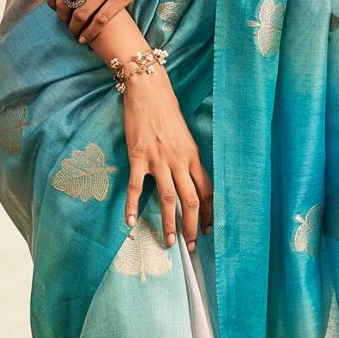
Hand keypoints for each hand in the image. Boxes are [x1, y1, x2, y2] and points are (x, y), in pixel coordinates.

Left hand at [40, 0, 173, 43]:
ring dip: (74, 27)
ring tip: (74, 32)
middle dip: (62, 16)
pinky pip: (102, 19)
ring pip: (82, 14)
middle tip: (64, 21)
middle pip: (67, 2)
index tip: (54, 7)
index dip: (51, 1)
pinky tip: (86, 39)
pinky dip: (91, 32)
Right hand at [121, 68, 213, 249]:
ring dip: (169, 224)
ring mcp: (158, 160)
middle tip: (190, 246)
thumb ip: (187, 159)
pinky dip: (132, 206)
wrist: (148, 91)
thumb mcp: (184, 137)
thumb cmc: (166, 112)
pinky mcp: (138, 157)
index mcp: (193, 156)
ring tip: (169, 242)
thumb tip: (190, 181)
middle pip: (191, 201)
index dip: (209, 214)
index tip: (208, 229)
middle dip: (193, 227)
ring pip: (168, 199)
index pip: (206, 192)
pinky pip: (136, 187)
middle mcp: (179, 161)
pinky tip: (129, 222)